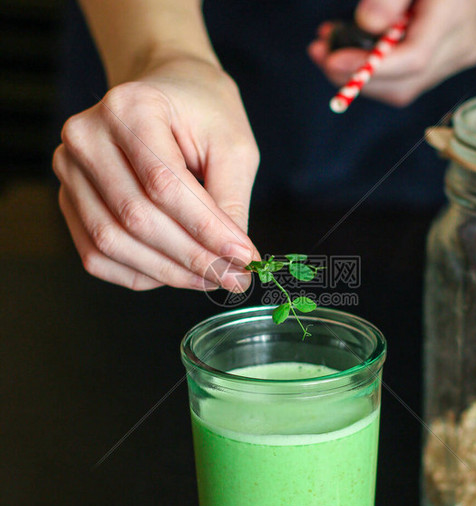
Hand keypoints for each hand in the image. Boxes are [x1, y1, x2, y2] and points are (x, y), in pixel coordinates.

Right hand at [53, 55, 259, 290]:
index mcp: (131, 108)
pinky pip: (96, 254)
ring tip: (210, 278)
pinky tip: (175, 273)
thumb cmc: (204, 114)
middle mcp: (88, 136)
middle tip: (232, 276)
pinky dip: (138, 274)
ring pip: (112, 241)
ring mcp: (71, 169)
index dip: (205, 230)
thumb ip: (231, 202)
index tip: (243, 258)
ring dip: (167, 272)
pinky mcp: (70, 197)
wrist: (168, 93)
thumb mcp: (233, 147)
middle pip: (135, 217)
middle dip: (191, 258)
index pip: (164, 185)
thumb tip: (232, 259)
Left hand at [308, 0, 475, 106]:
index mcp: (456, 17)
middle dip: (354, 78)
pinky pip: (408, 77)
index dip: (369, 68)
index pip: (412, 60)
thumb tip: (367, 22)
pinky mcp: (450, 59)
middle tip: (319, 53)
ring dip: (361, 76)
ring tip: (329, 47)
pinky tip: (356, 49)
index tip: (332, 59)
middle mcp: (461, 47)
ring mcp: (458, 57)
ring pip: (402, 87)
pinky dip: (378, 70)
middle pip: (402, 85)